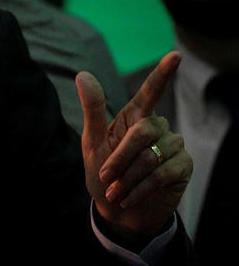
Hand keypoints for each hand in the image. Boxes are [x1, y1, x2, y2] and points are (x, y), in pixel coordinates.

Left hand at [78, 51, 191, 244]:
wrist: (117, 210)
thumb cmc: (104, 174)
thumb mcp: (92, 144)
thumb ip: (92, 110)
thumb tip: (83, 74)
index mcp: (135, 117)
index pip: (150, 92)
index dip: (162, 74)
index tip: (175, 55)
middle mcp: (157, 127)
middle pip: (143, 132)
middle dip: (120, 158)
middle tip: (107, 177)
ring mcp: (173, 147)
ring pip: (150, 157)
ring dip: (127, 178)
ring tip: (116, 191)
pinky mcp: (182, 168)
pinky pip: (160, 175)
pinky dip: (139, 189)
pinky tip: (128, 198)